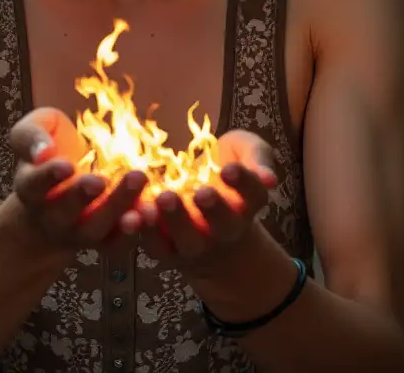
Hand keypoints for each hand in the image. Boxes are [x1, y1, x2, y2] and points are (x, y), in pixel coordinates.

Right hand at [8, 106, 145, 251]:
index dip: (48, 177)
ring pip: (94, 229)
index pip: (34, 185)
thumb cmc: (50, 154)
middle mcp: (51, 216)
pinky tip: (148, 210)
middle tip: (100, 180)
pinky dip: (133, 232)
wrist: (60, 190)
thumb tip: (42, 152)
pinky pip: (117, 244)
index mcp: (30, 188)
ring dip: (116, 207)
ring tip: (137, 180)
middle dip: (82, 196)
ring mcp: (78, 231)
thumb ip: (31, 136)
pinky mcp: (104, 240)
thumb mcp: (35, 131)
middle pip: (64, 213)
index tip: (66, 166)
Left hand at [132, 129, 277, 274]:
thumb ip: (257, 157)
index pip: (253, 195)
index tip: (229, 169)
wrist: (204, 210)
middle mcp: (226, 229)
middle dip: (214, 210)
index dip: (244, 183)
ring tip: (164, 198)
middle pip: (225, 226)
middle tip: (202, 192)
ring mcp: (196, 243)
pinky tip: (135, 213)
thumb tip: (268, 178)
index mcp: (248, 203)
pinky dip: (144, 232)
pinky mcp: (166, 250)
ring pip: (188, 240)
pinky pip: (155, 246)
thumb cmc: (224, 174)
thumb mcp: (244, 152)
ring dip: (176, 221)